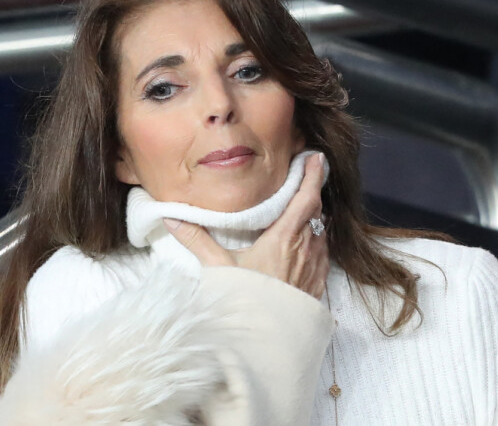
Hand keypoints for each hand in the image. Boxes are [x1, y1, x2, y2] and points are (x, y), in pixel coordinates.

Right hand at [164, 153, 328, 298]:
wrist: (268, 340)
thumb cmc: (247, 299)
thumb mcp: (218, 267)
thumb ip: (196, 240)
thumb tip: (172, 217)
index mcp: (285, 237)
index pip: (305, 199)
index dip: (312, 176)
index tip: (316, 158)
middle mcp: (306, 247)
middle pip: (316, 210)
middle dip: (313, 190)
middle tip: (310, 174)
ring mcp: (315, 266)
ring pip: (322, 230)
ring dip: (316, 215)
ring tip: (308, 204)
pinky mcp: (318, 283)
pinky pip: (324, 252)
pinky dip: (320, 238)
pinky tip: (311, 240)